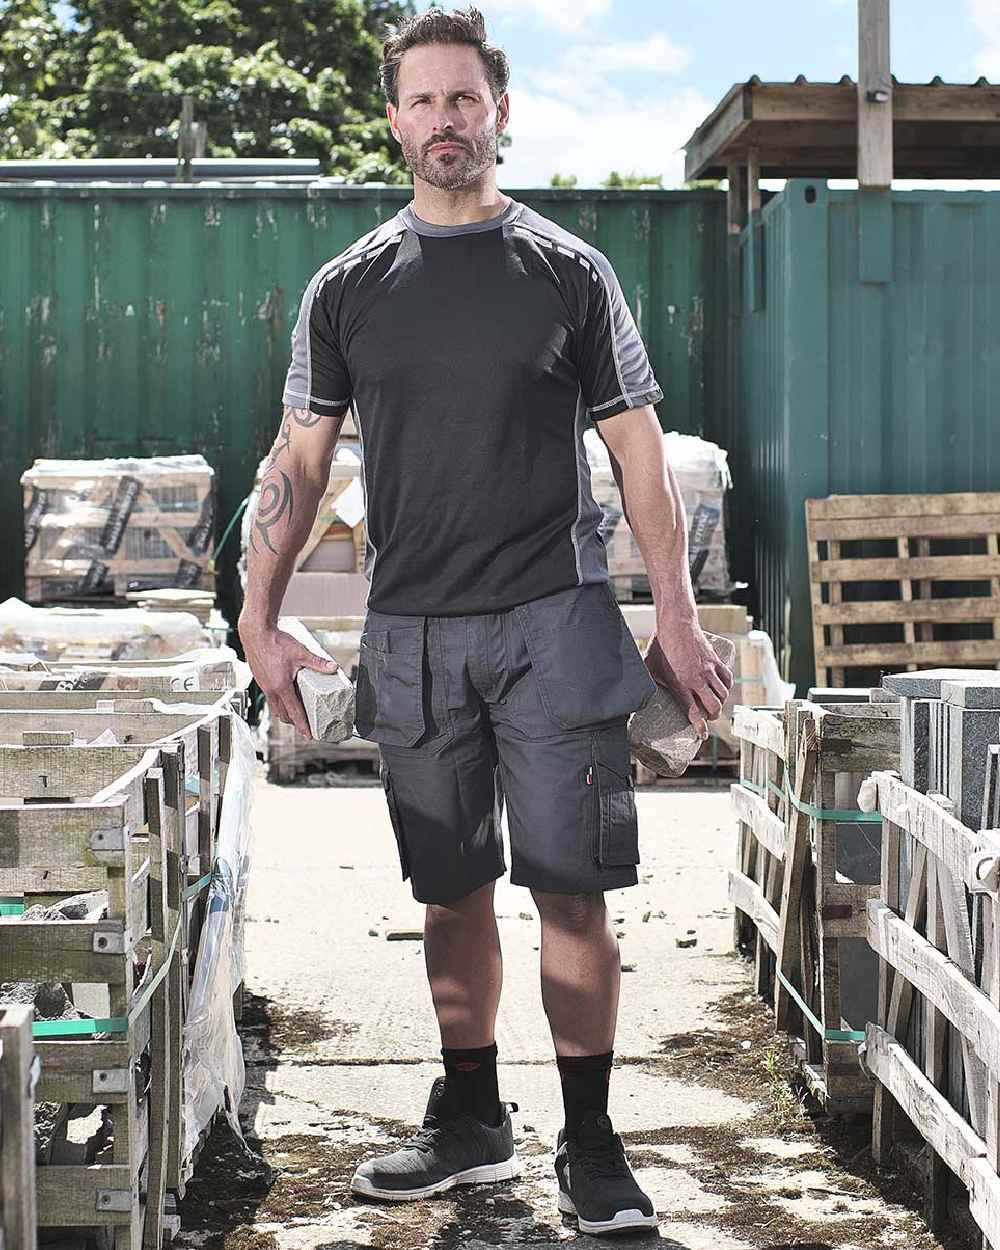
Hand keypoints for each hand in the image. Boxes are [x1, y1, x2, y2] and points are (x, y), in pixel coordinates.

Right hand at [238, 617, 339, 739]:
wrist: (255, 633)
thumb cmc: (275, 642)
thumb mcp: (301, 653)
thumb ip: (318, 662)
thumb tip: (333, 668)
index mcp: (281, 687)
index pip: (295, 712)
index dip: (303, 725)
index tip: (308, 735)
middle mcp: (271, 690)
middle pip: (283, 714)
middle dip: (294, 722)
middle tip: (305, 725)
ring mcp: (263, 686)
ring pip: (275, 707)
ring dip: (285, 713)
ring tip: (295, 713)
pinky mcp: (260, 680)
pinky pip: (270, 698)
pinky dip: (278, 702)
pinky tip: (284, 695)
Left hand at [644, 625, 732, 736]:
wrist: (677, 623)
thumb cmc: (660, 645)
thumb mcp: (650, 667)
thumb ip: (648, 681)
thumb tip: (637, 694)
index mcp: (680, 684)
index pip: (693, 711)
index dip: (699, 726)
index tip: (702, 735)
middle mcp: (697, 679)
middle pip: (713, 706)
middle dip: (713, 716)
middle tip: (708, 718)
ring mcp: (708, 670)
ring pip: (723, 694)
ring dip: (721, 703)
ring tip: (715, 705)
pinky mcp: (716, 661)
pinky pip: (728, 678)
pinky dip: (727, 687)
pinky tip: (722, 689)